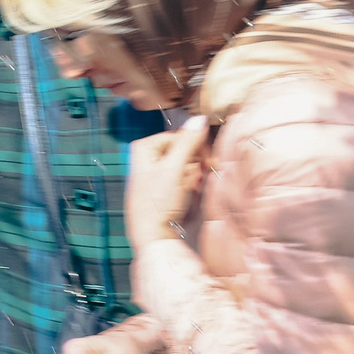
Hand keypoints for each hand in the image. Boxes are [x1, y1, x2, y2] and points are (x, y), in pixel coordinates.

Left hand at [126, 116, 211, 239]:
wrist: (153, 236)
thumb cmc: (158, 202)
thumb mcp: (175, 169)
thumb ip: (188, 142)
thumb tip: (200, 117)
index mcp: (144, 147)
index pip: (180, 136)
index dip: (196, 148)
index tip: (208, 160)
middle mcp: (146, 156)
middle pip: (183, 150)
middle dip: (196, 163)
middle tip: (202, 176)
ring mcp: (153, 172)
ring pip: (185, 164)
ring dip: (194, 174)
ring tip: (193, 187)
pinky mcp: (161, 187)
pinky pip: (181, 177)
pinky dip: (189, 183)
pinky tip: (190, 192)